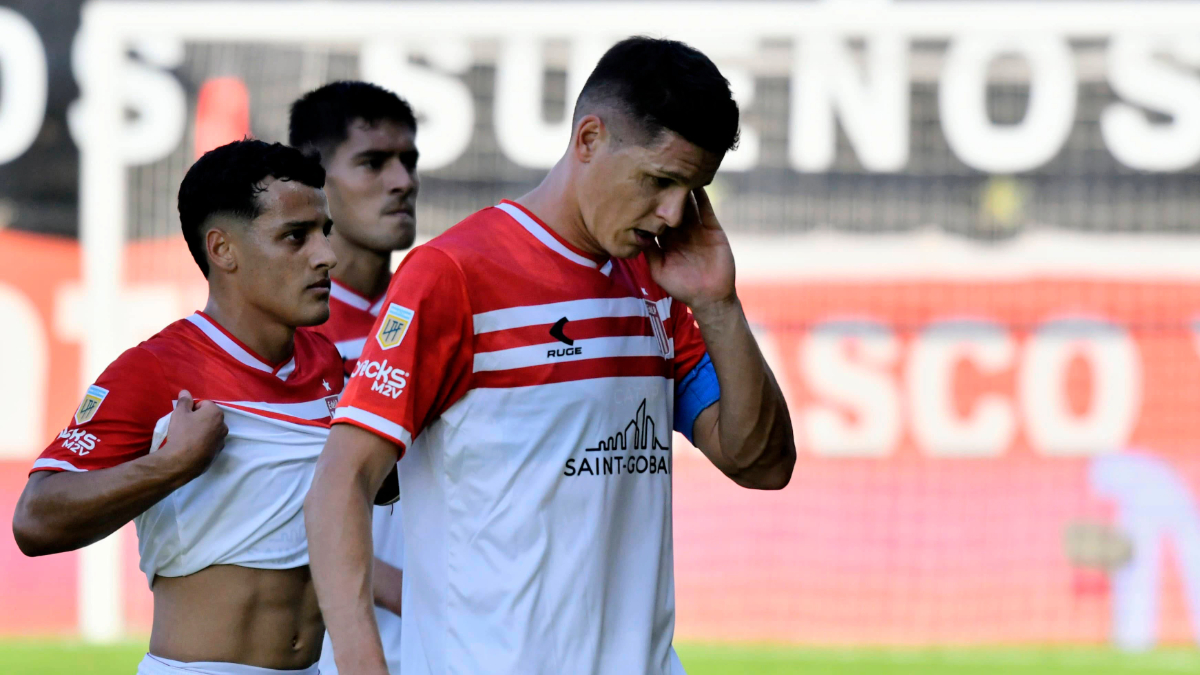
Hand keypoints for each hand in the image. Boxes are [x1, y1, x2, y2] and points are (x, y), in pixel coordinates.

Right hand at [159, 390, 227, 481]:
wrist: (183, 461)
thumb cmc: (182, 433)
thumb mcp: (179, 413)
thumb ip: (184, 401)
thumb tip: (185, 391)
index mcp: (216, 413)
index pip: (204, 404)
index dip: (192, 408)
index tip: (184, 417)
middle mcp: (223, 425)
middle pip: (209, 417)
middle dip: (199, 419)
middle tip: (185, 426)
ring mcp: (222, 440)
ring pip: (211, 430)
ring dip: (202, 430)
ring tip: (188, 438)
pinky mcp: (218, 452)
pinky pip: (211, 442)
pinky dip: (204, 442)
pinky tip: (193, 447)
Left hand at [644, 187, 736, 313]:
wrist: (709, 296)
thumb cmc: (681, 287)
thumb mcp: (658, 269)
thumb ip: (649, 252)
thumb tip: (635, 234)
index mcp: (668, 241)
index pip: (657, 220)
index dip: (651, 207)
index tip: (641, 190)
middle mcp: (682, 233)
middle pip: (673, 209)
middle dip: (666, 195)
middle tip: (657, 175)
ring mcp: (698, 229)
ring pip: (689, 206)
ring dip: (683, 192)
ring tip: (676, 174)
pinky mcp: (712, 229)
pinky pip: (706, 210)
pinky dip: (702, 197)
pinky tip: (696, 184)